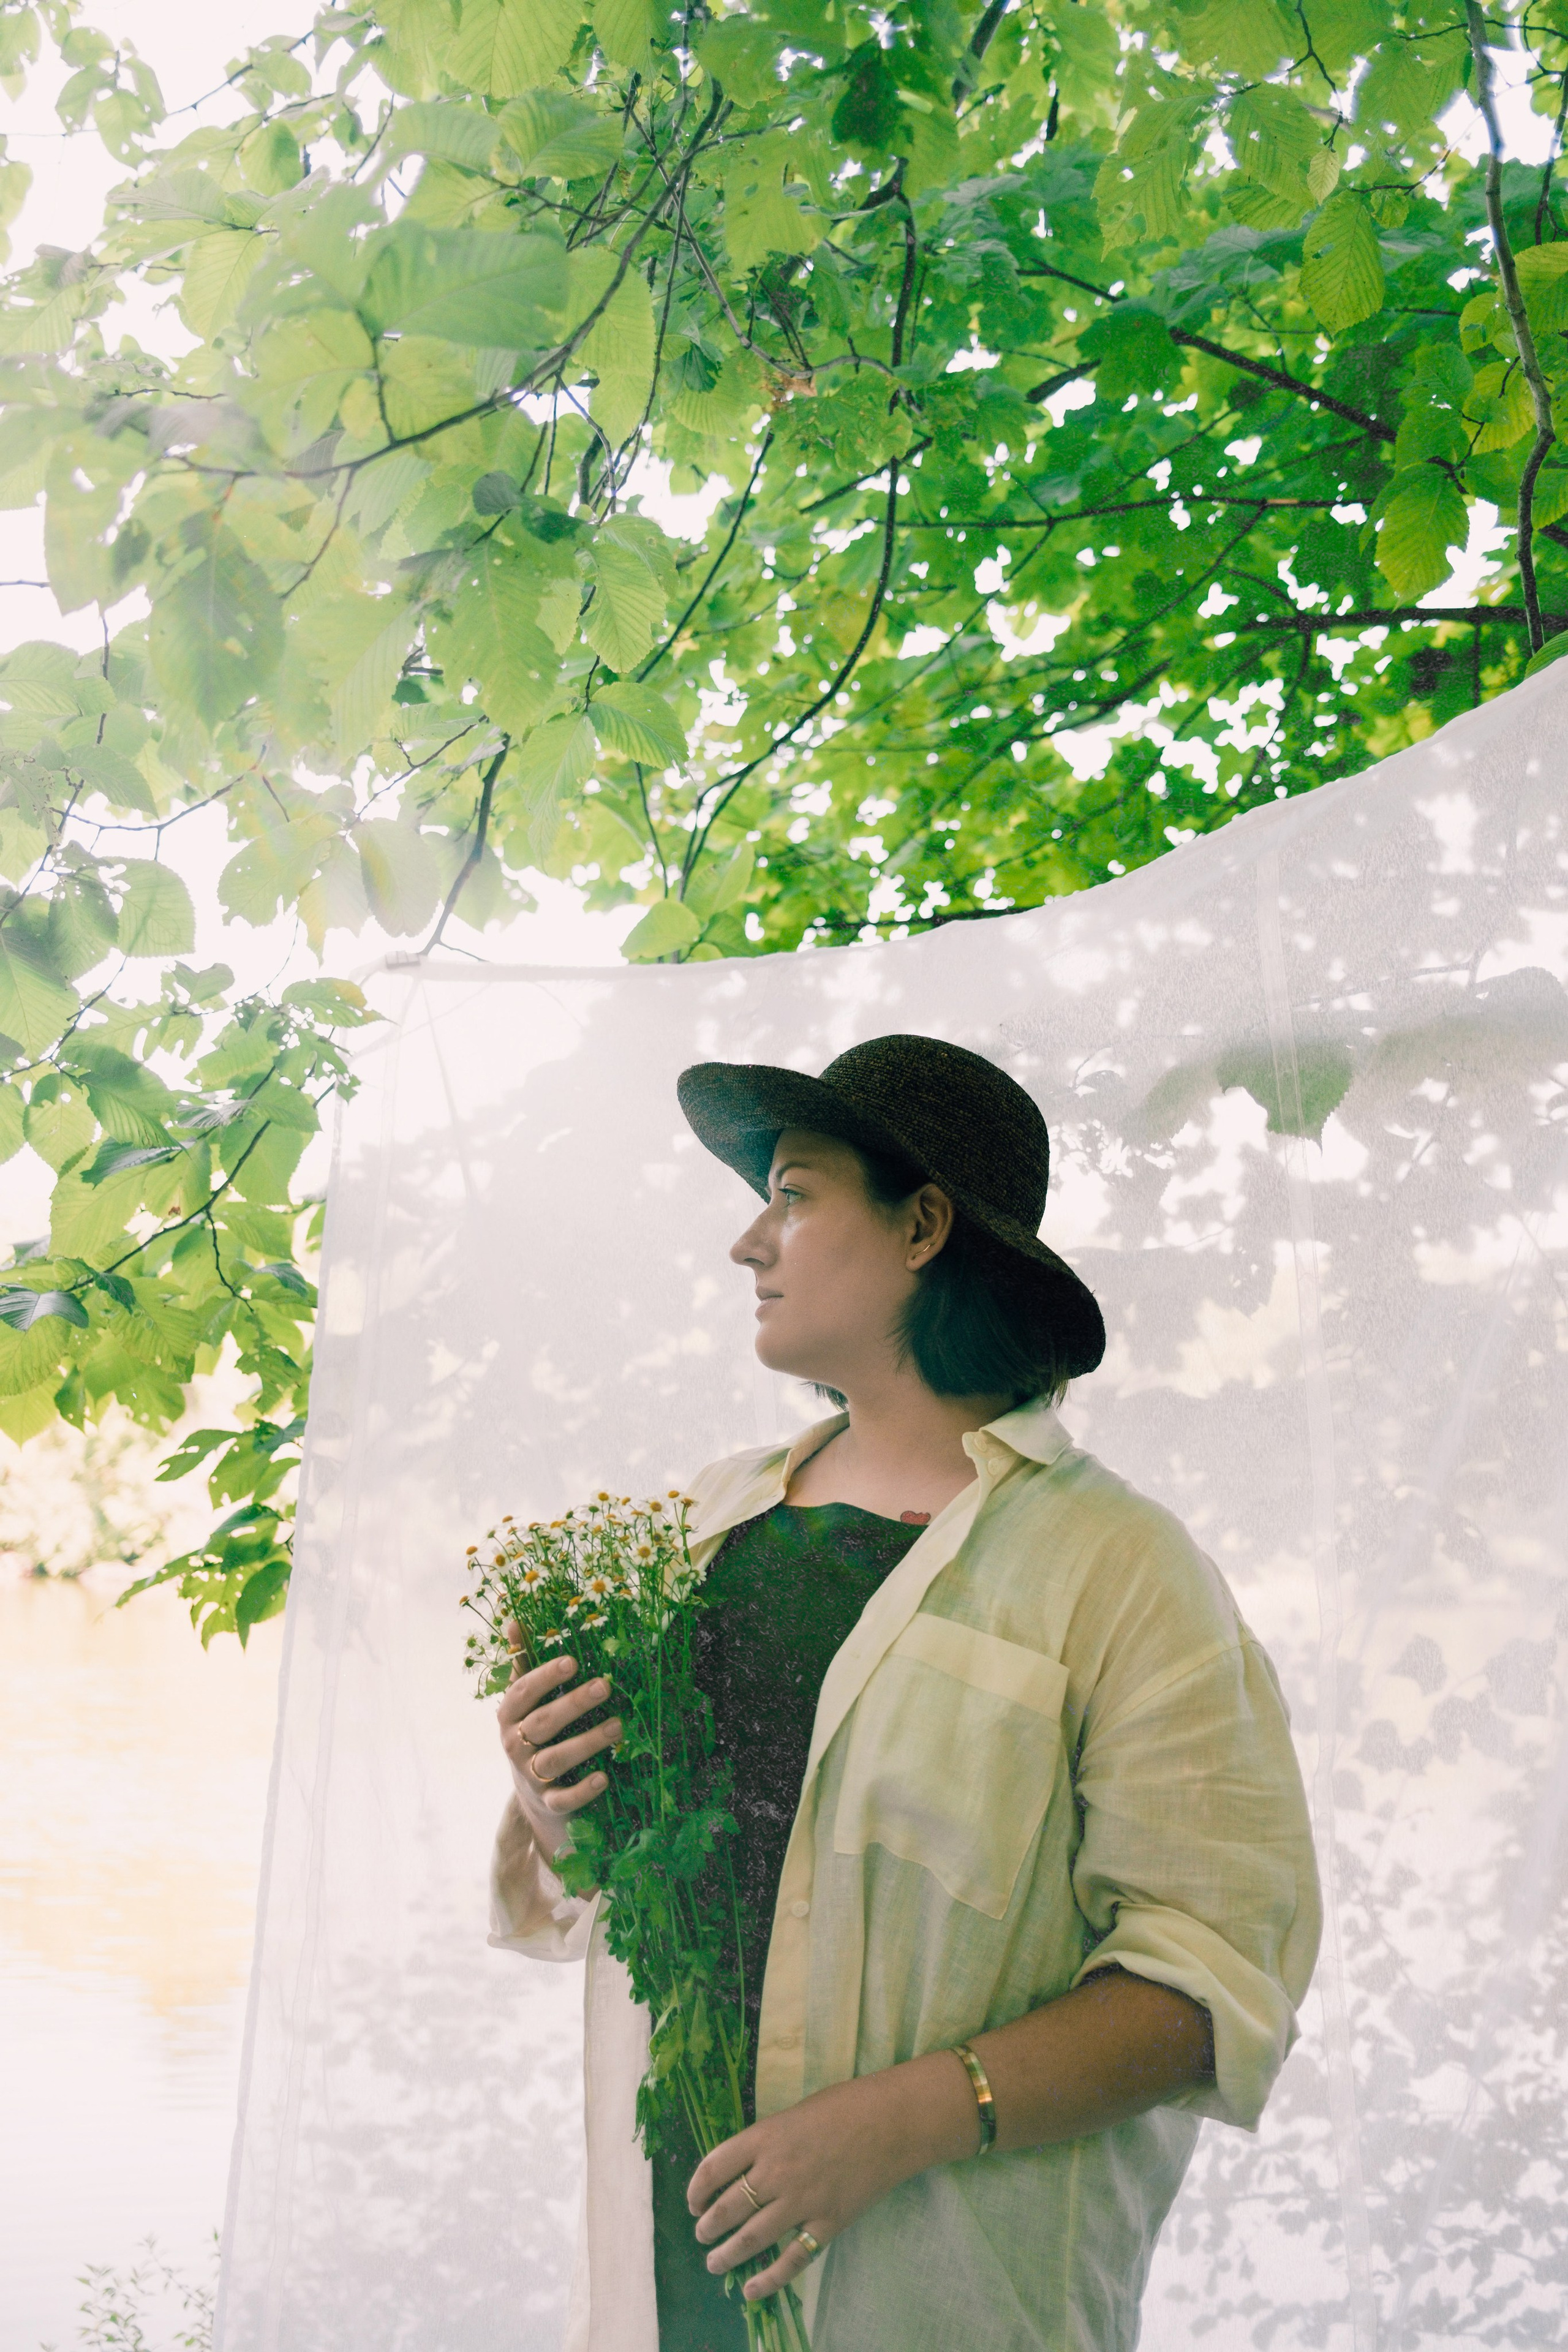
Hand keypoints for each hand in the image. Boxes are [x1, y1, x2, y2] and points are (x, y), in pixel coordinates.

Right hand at [496, 1625, 619, 1862]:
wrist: (533, 1801)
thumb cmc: (534, 1737)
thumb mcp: (525, 1703)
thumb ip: (522, 1664)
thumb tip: (514, 1619)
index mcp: (509, 1717)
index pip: (522, 1693)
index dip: (544, 1676)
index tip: (572, 1660)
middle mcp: (515, 1746)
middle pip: (541, 1724)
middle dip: (572, 1704)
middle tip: (604, 1686)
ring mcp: (531, 1778)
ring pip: (555, 1760)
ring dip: (586, 1743)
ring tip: (618, 1726)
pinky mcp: (549, 1804)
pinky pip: (563, 1799)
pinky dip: (582, 1790)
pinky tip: (603, 1777)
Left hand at [687, 2056, 975, 2302]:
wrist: (892, 2122)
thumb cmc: (844, 2107)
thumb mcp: (794, 2114)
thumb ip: (767, 2142)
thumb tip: (744, 2168)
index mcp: (764, 2137)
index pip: (713, 2167)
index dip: (696, 2189)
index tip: (693, 2202)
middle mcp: (777, 2171)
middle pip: (729, 2208)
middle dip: (708, 2226)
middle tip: (702, 2235)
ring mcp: (802, 2201)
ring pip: (752, 2238)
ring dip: (727, 2255)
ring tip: (715, 2264)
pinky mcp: (827, 2224)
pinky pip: (792, 2259)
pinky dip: (769, 2279)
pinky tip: (752, 2290)